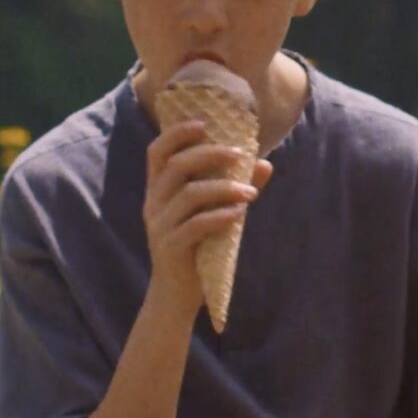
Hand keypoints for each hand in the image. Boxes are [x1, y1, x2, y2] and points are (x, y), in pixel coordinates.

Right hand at [142, 119, 271, 303]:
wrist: (177, 294)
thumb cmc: (197, 247)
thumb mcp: (213, 214)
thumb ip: (233, 188)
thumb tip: (264, 164)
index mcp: (158, 190)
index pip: (157, 152)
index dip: (176, 132)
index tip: (203, 123)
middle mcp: (153, 203)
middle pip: (175, 166)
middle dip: (208, 154)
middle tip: (238, 154)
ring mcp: (159, 225)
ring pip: (188, 195)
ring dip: (223, 188)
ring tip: (249, 192)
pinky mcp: (170, 247)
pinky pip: (195, 226)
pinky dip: (219, 217)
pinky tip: (239, 215)